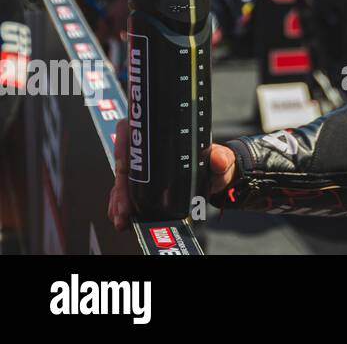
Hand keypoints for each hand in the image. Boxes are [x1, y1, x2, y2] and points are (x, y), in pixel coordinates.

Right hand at [108, 117, 237, 230]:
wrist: (220, 179)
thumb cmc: (218, 163)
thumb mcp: (222, 159)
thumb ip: (222, 158)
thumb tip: (217, 159)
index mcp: (166, 137)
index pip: (135, 133)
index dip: (123, 147)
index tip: (123, 167)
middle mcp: (152, 151)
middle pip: (125, 163)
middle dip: (120, 187)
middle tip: (124, 208)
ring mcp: (146, 168)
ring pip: (123, 181)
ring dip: (118, 200)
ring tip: (122, 218)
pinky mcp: (145, 184)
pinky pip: (126, 193)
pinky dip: (121, 206)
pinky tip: (123, 218)